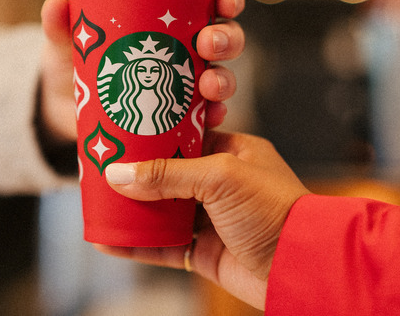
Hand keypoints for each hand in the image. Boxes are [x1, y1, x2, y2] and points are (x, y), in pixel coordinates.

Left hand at [38, 0, 246, 143]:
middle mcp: (188, 50)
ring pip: (223, 76)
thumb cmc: (77, 62)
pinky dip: (214, 115)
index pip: (212, 2)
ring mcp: (188, 85)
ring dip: (224, 79)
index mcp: (172, 20)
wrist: (66, 110)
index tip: (225, 0)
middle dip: (227, 39)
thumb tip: (54, 6)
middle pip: (225, 39)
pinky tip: (210, 116)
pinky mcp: (182, 117)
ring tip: (208, 85)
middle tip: (207, 43)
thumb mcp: (69, 44)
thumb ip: (62, 28)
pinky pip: (208, 115)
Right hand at [95, 131, 309, 310]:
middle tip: (101, 168)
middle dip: (135, 175)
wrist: (303, 267)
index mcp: (233, 152)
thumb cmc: (277, 210)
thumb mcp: (220, 176)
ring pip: (161, 212)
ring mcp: (212, 220)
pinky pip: (162, 247)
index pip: (185, 137)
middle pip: (167, 176)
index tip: (123, 133)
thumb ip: (167, 173)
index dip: (153, 136)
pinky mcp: (205, 253)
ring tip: (96, 203)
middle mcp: (221, 185)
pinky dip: (135, 245)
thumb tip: (119, 174)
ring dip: (131, 210)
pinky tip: (108, 240)